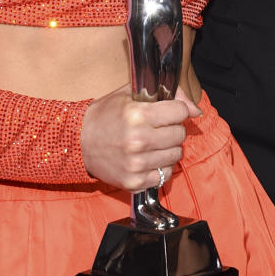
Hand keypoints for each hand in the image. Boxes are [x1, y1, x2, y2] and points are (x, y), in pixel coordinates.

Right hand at [80, 84, 201, 189]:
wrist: (78, 142)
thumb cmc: (105, 116)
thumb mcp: (130, 95)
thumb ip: (166, 95)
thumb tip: (196, 110)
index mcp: (137, 114)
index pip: (180, 112)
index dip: (176, 110)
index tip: (168, 112)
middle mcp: (138, 140)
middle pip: (180, 134)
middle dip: (173, 129)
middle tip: (159, 128)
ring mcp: (136, 163)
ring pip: (176, 155)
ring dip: (169, 149)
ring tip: (153, 144)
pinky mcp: (133, 181)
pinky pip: (165, 175)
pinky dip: (160, 167)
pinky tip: (148, 159)